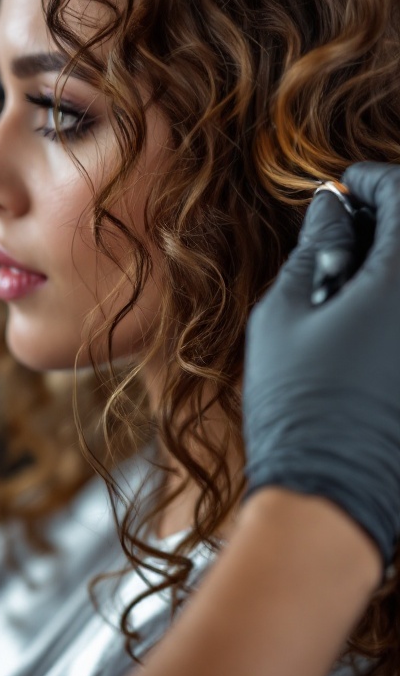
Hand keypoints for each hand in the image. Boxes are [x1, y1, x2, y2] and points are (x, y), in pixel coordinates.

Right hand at [243, 162, 399, 566]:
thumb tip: (331, 205)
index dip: (374, 180)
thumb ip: (315, 248)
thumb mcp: (287, 312)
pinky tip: (370, 312)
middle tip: (348, 227)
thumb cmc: (297, 402)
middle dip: (389, 216)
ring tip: (354, 275)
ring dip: (393, 260)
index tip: (346, 185)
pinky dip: (396, 296)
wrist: (329, 494)